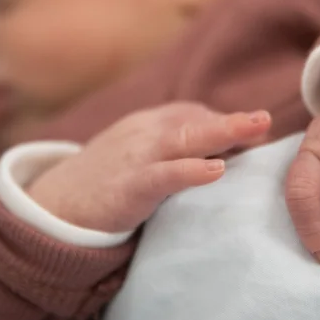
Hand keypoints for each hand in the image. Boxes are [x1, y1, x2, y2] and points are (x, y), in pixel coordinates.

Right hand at [27, 102, 270, 232]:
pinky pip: (163, 174)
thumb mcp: (141, 154)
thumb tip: (225, 152)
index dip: (224, 122)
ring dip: (222, 132)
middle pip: (193, 120)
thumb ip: (175, 148)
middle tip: (264, 119)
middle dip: (231, 120)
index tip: (255, 130)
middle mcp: (145, 132)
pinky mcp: (129, 186)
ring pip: (184, 139)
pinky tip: (215, 170)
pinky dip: (189, 170)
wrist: (55, 205)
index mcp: (149, 123)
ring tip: (254, 128)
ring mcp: (137, 156)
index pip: (193, 114)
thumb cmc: (107, 180)